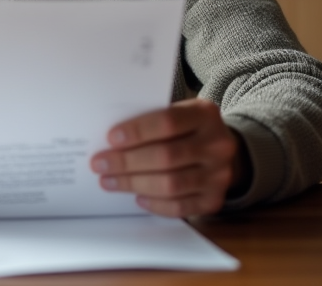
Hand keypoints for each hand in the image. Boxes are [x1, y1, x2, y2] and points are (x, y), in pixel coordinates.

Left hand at [89, 98, 248, 217]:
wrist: (221, 149)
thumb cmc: (187, 129)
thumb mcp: (178, 113)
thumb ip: (152, 121)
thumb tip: (112, 141)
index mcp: (205, 114)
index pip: (168, 122)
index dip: (137, 131)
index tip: (111, 139)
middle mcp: (217, 145)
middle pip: (166, 156)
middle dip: (127, 162)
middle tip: (99, 164)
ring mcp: (219, 175)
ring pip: (171, 184)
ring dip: (134, 184)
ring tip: (109, 182)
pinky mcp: (214, 200)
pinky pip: (180, 207)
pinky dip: (155, 204)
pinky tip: (137, 198)